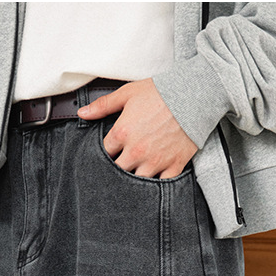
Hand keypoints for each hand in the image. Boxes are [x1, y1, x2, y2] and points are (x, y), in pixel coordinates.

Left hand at [77, 78, 198, 178]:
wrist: (194, 94)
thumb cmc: (161, 91)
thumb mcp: (128, 93)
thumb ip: (103, 105)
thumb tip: (82, 114)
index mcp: (122, 134)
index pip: (104, 153)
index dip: (106, 153)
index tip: (111, 151)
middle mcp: (136, 152)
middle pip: (118, 171)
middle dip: (117, 167)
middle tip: (121, 163)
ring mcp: (155, 161)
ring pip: (137, 181)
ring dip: (135, 177)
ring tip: (137, 170)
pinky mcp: (173, 166)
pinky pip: (161, 184)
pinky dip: (157, 183)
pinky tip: (155, 177)